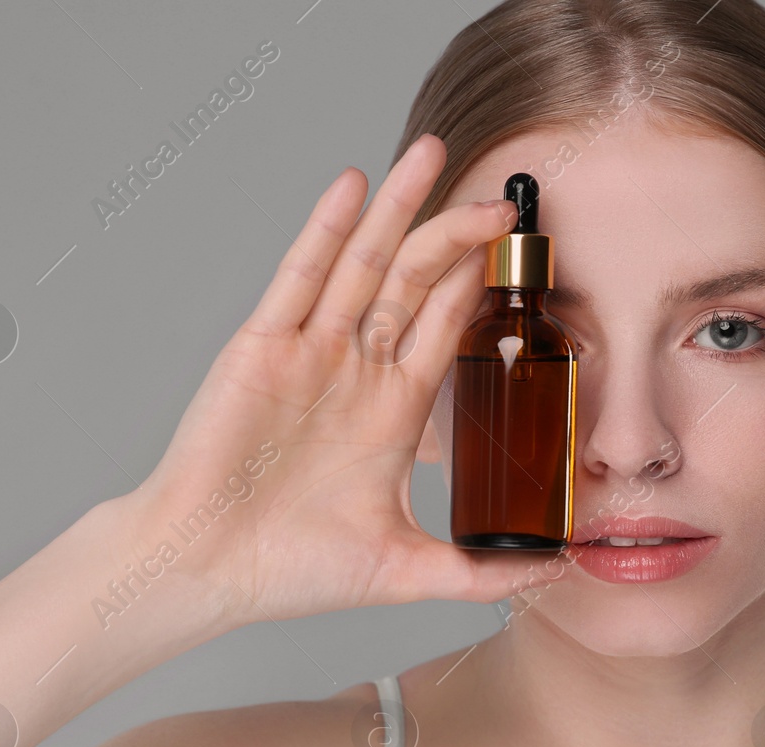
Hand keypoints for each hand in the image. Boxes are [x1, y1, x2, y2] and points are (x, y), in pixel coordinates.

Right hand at [114, 133, 553, 627]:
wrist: (208, 571)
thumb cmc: (291, 571)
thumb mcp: (408, 570)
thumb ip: (483, 572)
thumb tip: (556, 573)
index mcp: (391, 412)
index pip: (445, 328)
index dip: (480, 286)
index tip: (521, 250)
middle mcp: (355, 371)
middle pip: (414, 282)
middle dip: (457, 237)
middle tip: (502, 198)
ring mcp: (310, 353)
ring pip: (364, 263)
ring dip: (398, 209)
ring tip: (432, 154)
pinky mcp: (264, 347)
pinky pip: (300, 276)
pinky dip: (326, 228)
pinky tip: (353, 185)